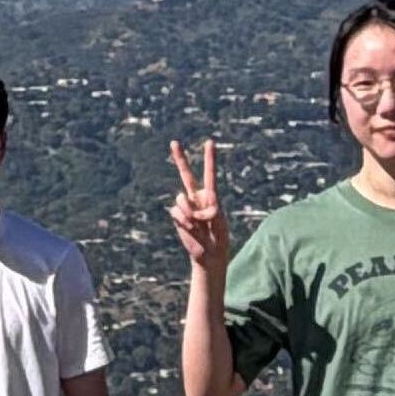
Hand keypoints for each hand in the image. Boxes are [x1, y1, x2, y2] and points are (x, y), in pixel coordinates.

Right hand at [166, 140, 229, 276]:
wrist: (209, 254)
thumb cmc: (219, 237)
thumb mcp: (220, 221)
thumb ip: (210, 209)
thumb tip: (194, 206)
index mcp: (210, 195)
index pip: (209, 173)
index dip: (209, 158)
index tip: (209, 142)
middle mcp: (196, 198)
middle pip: (186, 175)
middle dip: (180, 158)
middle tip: (174, 142)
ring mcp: (186, 207)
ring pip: (181, 199)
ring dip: (190, 211)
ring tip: (198, 223)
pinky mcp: (177, 216)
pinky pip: (176, 212)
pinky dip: (185, 220)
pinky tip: (191, 228)